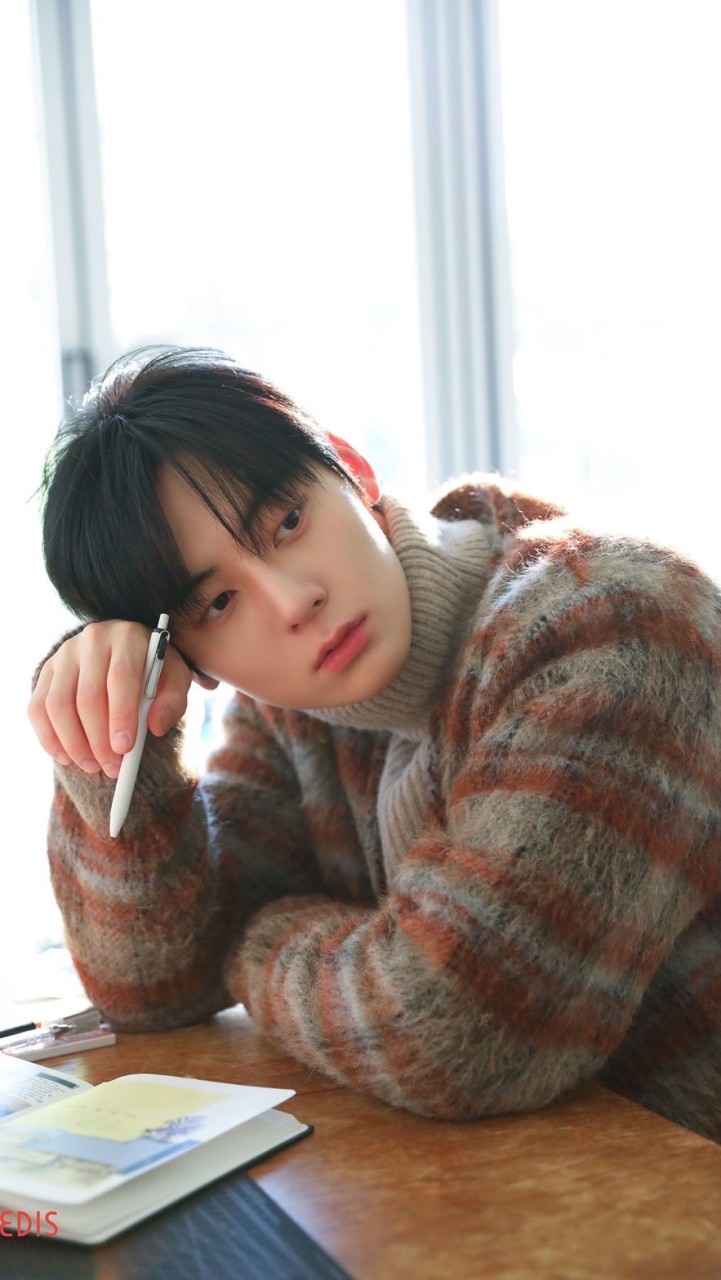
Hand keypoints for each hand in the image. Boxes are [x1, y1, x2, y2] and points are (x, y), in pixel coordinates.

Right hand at [28, 621, 204, 776]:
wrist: (127, 652)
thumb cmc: (155, 671)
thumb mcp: (175, 680)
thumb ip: (172, 702)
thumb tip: (155, 727)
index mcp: (127, 636)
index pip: (121, 676)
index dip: (121, 714)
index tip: (125, 748)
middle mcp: (92, 639)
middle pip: (88, 695)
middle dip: (99, 738)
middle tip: (112, 767)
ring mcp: (65, 654)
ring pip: (59, 704)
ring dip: (74, 743)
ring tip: (92, 766)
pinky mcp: (48, 671)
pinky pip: (38, 708)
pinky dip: (49, 737)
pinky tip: (66, 757)